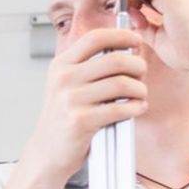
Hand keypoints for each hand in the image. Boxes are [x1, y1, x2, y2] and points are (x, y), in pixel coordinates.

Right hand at [22, 25, 150, 184]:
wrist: (46, 152)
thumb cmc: (63, 119)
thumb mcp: (66, 85)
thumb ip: (89, 67)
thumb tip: (126, 49)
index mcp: (61, 65)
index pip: (95, 38)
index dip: (121, 35)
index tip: (136, 41)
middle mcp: (63, 79)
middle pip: (115, 60)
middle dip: (138, 66)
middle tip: (141, 75)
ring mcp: (70, 100)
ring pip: (122, 84)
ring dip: (140, 89)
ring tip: (139, 95)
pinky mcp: (80, 121)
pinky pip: (120, 108)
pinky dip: (136, 108)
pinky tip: (136, 109)